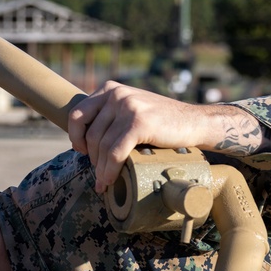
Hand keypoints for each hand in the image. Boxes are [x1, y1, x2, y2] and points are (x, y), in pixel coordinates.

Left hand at [67, 81, 257, 193]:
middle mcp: (117, 94)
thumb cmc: (161, 121)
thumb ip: (110, 114)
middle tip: (98, 174)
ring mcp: (128, 106)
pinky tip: (108, 182)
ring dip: (100, 169)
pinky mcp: (139, 123)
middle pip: (91, 134)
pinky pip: (114, 153)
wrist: (194, 122)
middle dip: (92, 159)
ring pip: (102, 146)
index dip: (76, 137)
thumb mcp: (131, 107)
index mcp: (110, 88)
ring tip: (103, 182)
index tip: (83, 152)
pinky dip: (109, 171)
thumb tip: (83, 140)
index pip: (77, 114)